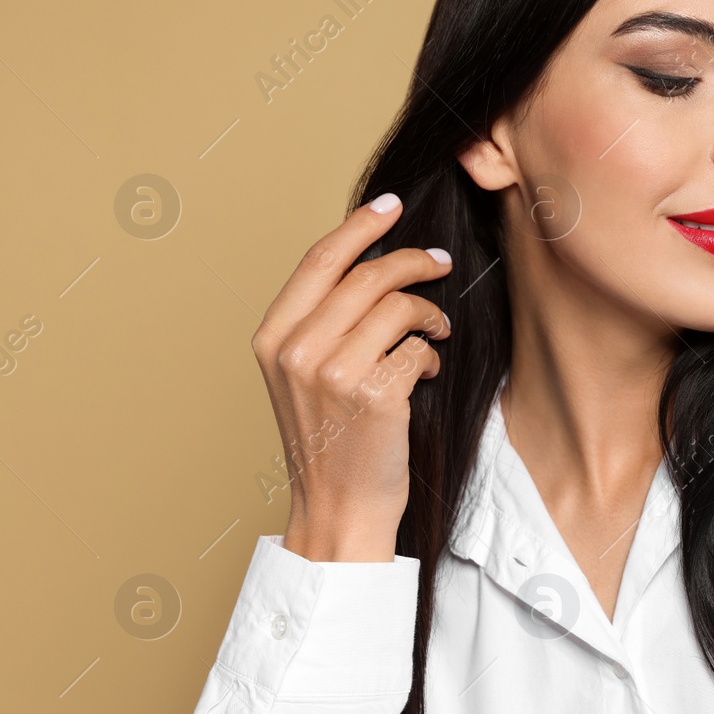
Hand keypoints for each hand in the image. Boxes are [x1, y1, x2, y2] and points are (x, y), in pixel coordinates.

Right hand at [250, 193, 451, 561]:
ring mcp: (332, 372)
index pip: (320, 259)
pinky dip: (429, 356)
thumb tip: (370, 263)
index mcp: (272, 338)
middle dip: (413, 261)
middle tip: (440, 263)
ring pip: (397, 306)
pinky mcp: (373, 394)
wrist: (339, 508)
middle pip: (366, 275)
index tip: (392, 205)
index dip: (360, 225)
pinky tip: (423, 375)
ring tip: (436, 330)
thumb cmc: (331, 441)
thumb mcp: (304, 376)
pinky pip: (417, 348)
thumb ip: (322, 322)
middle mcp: (296, 350)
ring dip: (428, 313)